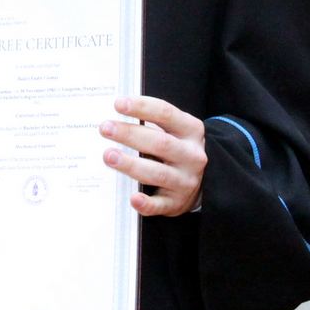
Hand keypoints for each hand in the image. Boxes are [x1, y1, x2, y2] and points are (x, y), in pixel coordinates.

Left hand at [100, 95, 206, 216]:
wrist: (204, 180)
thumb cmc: (177, 148)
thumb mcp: (175, 130)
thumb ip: (152, 122)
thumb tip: (114, 116)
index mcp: (191, 130)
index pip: (166, 114)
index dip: (142, 107)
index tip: (118, 104)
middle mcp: (192, 155)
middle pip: (160, 143)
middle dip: (130, 134)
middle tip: (105, 128)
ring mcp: (185, 181)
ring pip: (158, 173)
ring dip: (131, 164)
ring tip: (109, 155)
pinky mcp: (176, 203)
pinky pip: (160, 205)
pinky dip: (146, 203)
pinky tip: (132, 198)